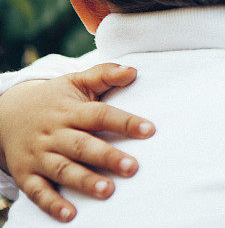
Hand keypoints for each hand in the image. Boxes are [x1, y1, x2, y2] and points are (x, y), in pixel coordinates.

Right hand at [0, 63, 155, 222]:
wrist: (6, 114)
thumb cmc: (54, 99)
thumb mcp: (75, 82)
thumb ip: (104, 75)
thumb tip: (133, 71)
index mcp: (70, 111)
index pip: (100, 115)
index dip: (125, 122)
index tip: (149, 130)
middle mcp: (55, 134)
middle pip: (83, 145)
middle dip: (107, 157)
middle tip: (132, 168)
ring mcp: (40, 155)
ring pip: (63, 169)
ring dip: (85, 181)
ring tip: (107, 191)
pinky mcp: (27, 174)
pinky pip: (38, 192)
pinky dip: (52, 204)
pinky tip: (70, 215)